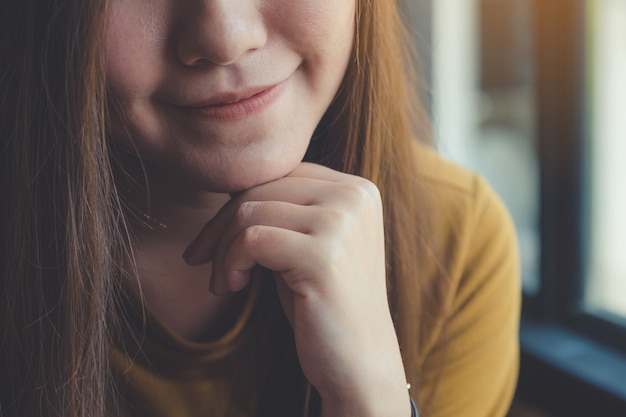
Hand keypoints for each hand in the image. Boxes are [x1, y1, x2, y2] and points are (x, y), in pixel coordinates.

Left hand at [184, 163, 410, 416]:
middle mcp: (355, 196)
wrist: (358, 361)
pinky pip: (251, 240)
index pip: (282, 173)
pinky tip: (233, 287)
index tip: (214, 238)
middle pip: (262, 188)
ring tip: (224, 281)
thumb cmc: (324, 302)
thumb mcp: (306, 242)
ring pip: (250, 212)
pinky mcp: (324, 255)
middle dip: (220, 225)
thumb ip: (284, 207)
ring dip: (222, 250)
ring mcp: (343, 223)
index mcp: (357, 188)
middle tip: (202, 259)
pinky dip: (229, 263)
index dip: (239, 201)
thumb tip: (229, 182)